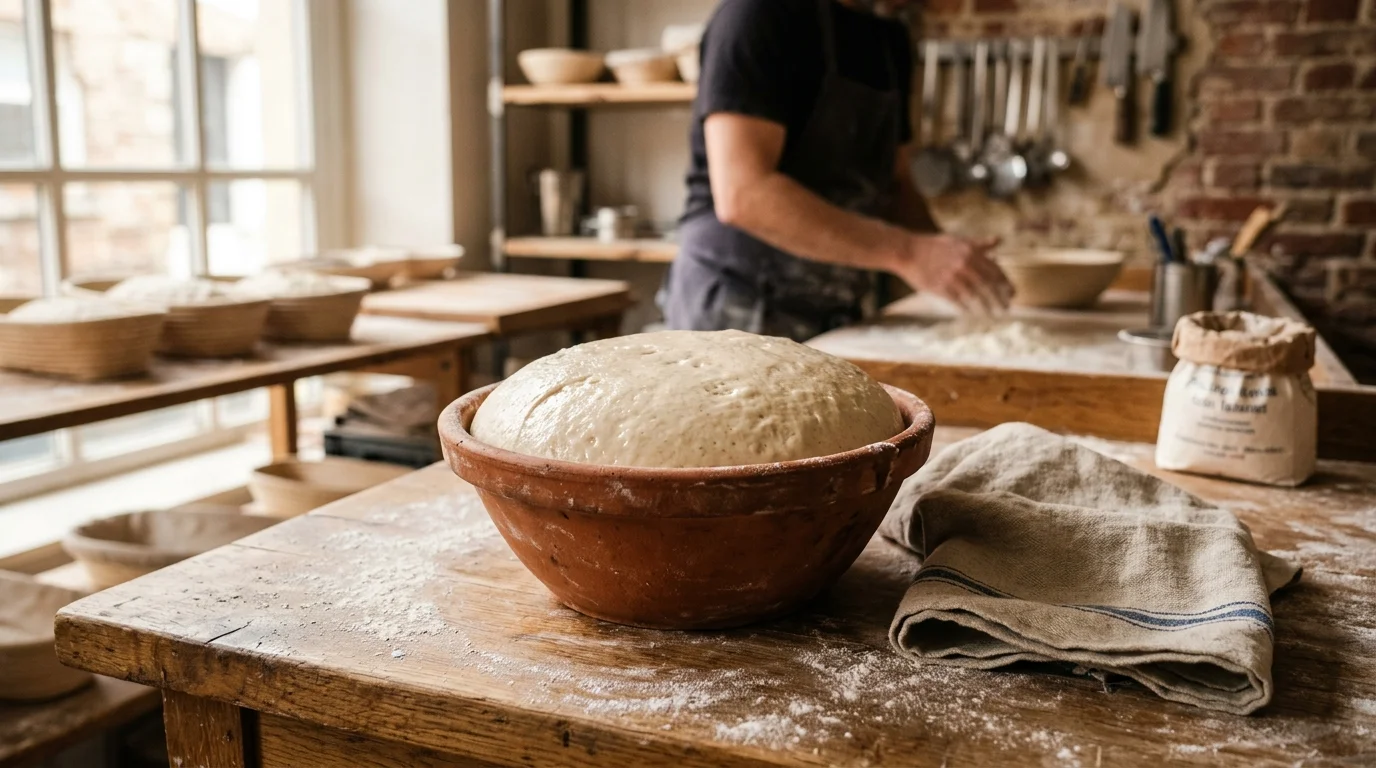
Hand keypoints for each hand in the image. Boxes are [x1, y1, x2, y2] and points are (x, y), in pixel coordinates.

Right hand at [889, 233, 1012, 313]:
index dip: (1005, 283)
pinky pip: (958, 301)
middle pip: (988, 285)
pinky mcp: (940, 287)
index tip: (1012, 293)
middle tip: (1006, 307)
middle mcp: (964, 264)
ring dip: (986, 306)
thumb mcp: (958, 240)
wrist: (907, 251)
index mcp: (970, 252)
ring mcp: (952, 277)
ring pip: (975, 295)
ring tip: (993, 314)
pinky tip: (972, 313)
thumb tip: (998, 241)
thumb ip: (979, 244)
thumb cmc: (933, 245)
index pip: (994, 270)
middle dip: (1000, 298)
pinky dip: (966, 308)